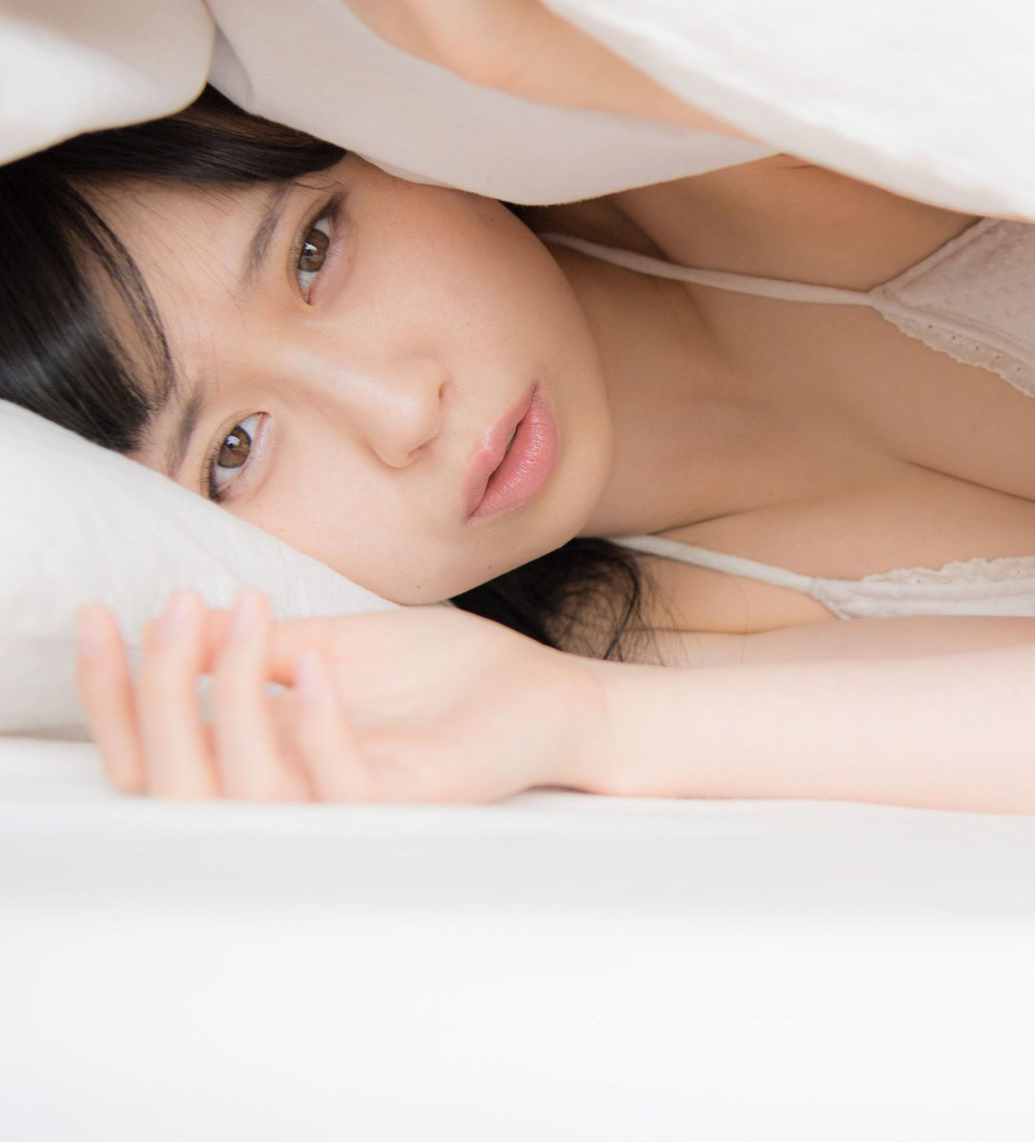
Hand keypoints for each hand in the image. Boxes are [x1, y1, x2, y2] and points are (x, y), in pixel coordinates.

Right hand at [75, 587, 611, 803]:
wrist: (545, 693)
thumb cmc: (445, 675)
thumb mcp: (337, 644)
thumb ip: (261, 646)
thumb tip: (173, 625)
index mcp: (267, 760)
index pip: (154, 754)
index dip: (112, 694)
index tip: (102, 616)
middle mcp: (294, 797)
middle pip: (172, 784)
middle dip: (153, 694)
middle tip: (168, 611)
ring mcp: (349, 809)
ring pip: (243, 794)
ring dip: (229, 698)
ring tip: (245, 618)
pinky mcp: (407, 804)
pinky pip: (338, 786)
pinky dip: (316, 725)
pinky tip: (317, 663)